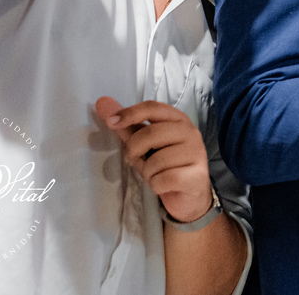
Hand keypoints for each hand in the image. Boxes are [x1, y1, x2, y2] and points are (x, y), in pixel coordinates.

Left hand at [95, 96, 213, 222]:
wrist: (188, 194)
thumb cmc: (164, 165)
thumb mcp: (144, 145)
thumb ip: (126, 125)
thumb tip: (102, 103)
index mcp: (177, 119)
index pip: (153, 107)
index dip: (130, 113)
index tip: (110, 123)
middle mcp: (190, 132)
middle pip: (151, 133)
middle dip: (134, 149)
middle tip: (134, 159)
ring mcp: (196, 153)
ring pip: (157, 160)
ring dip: (147, 172)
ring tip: (155, 174)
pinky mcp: (196, 175)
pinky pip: (164, 179)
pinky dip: (156, 185)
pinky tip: (163, 184)